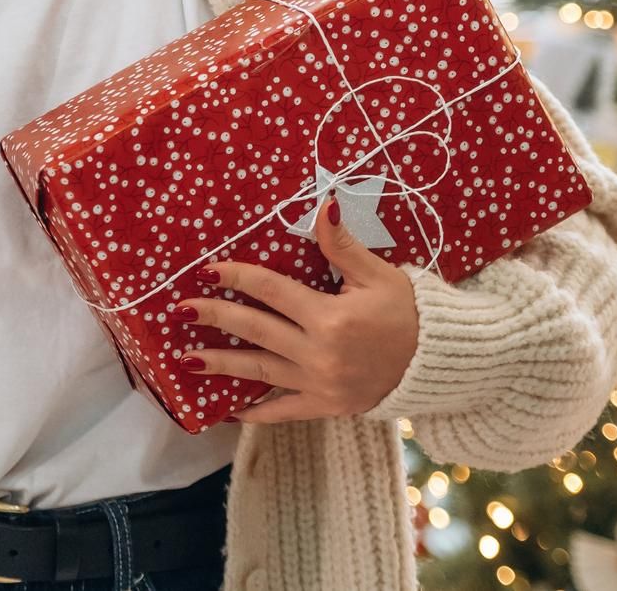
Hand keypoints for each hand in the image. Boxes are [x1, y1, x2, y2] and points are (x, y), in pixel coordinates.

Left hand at [176, 193, 419, 424]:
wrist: (436, 362)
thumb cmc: (407, 312)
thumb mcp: (377, 274)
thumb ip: (341, 245)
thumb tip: (322, 204)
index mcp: (330, 317)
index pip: (271, 291)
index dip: (237, 278)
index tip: (207, 271)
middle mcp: (319, 352)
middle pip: (255, 330)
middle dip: (214, 318)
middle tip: (179, 311)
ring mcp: (320, 384)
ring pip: (260, 371)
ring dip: (221, 365)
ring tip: (185, 361)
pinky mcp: (326, 406)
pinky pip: (283, 411)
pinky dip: (255, 412)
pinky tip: (227, 410)